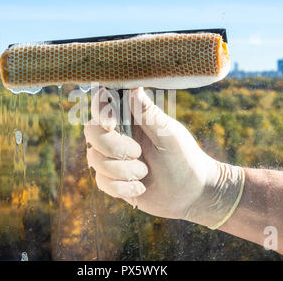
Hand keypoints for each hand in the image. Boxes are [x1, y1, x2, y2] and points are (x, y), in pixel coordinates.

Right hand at [84, 87, 243, 228]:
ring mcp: (113, 158)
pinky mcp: (113, 181)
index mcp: (132, 118)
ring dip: (121, 170)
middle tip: (137, 153)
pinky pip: (102, 182)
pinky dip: (122, 188)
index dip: (100, 112)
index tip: (110, 125)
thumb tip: (133, 88)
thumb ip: (149, 114)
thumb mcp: (169, 135)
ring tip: (145, 174)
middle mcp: (119, 135)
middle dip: (112, 146)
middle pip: (91, 132)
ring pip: (94, 159)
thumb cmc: (185, 158)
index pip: (103, 104)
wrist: (191, 194)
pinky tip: (140, 189)